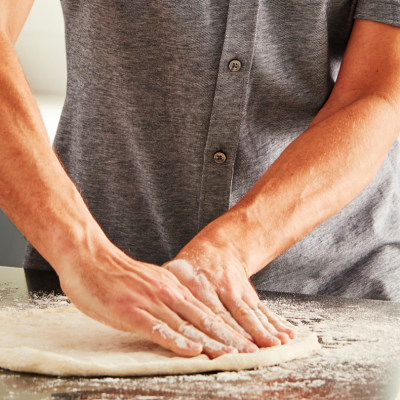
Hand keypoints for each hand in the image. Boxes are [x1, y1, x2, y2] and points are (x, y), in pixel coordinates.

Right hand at [55, 234, 257, 358]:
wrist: (89, 257)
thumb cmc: (116, 274)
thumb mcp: (150, 282)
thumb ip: (166, 296)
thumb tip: (180, 313)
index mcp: (173, 287)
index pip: (206, 311)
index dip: (228, 328)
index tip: (246, 342)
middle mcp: (168, 293)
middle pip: (204, 319)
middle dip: (229, 339)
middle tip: (251, 353)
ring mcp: (151, 301)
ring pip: (187, 325)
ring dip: (211, 343)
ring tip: (233, 356)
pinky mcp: (131, 311)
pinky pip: (158, 329)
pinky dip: (176, 341)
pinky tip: (192, 351)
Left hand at [163, 224, 295, 347]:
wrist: (219, 247)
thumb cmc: (191, 265)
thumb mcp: (175, 272)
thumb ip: (167, 289)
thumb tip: (150, 309)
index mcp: (200, 286)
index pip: (208, 313)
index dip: (217, 333)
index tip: (224, 349)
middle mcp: (222, 288)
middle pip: (233, 317)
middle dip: (244, 337)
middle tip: (253, 355)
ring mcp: (239, 291)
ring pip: (251, 313)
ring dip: (264, 330)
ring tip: (276, 345)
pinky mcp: (251, 294)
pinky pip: (263, 309)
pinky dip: (275, 322)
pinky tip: (287, 333)